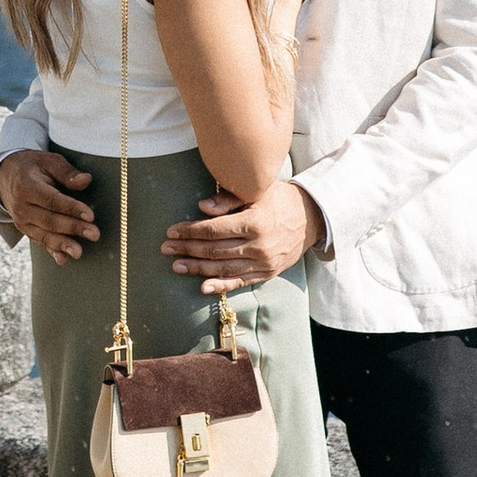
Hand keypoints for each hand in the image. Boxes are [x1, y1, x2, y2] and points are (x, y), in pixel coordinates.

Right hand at [0, 148, 98, 261]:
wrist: (5, 176)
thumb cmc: (33, 166)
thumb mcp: (48, 161)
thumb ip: (67, 172)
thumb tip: (86, 180)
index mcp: (27, 186)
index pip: (52, 200)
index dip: (71, 208)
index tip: (90, 215)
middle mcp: (21, 206)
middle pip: (50, 220)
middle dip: (73, 228)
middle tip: (94, 234)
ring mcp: (21, 221)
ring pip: (44, 235)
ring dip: (63, 244)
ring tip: (79, 252)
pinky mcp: (25, 230)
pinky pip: (39, 242)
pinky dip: (51, 252)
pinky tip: (63, 260)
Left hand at [163, 178, 325, 288]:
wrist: (311, 218)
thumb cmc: (279, 199)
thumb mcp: (256, 191)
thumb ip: (228, 199)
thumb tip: (202, 207)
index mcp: (254, 222)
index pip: (214, 229)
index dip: (190, 230)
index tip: (171, 230)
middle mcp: (258, 246)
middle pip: (214, 250)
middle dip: (187, 249)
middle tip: (165, 248)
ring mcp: (263, 263)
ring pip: (223, 268)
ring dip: (197, 268)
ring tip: (176, 266)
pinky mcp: (266, 273)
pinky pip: (240, 282)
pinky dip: (221, 285)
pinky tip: (203, 286)